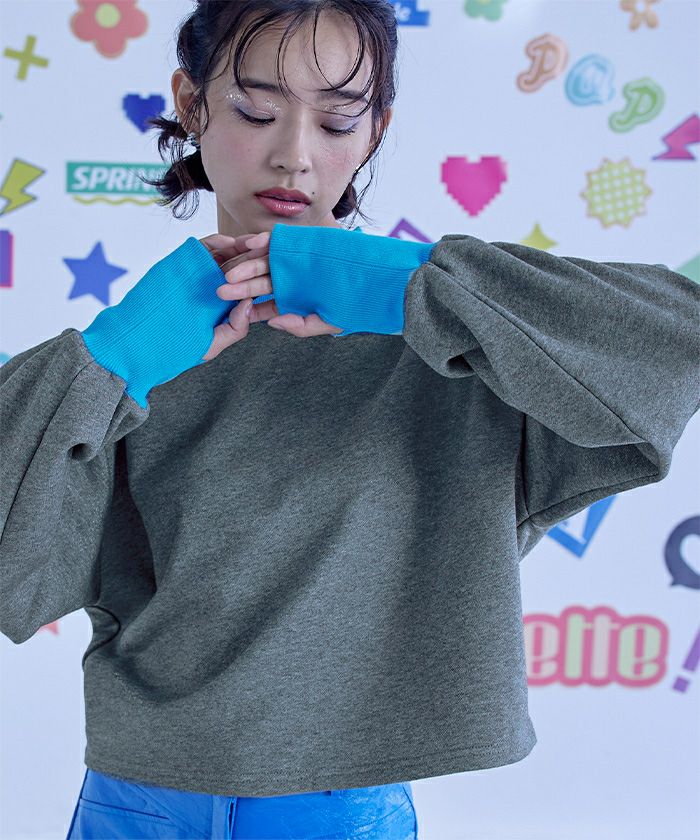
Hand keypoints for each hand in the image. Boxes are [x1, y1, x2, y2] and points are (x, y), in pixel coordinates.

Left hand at [214, 230, 343, 338]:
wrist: (380, 282)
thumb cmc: (356, 306)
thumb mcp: (328, 323)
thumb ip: (300, 326)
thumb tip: (271, 323)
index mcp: (293, 300)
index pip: (264, 305)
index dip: (247, 307)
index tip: (230, 311)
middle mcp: (290, 280)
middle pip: (260, 283)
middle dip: (240, 287)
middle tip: (221, 290)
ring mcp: (294, 262)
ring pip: (265, 263)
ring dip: (247, 266)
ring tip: (231, 273)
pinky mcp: (301, 244)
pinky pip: (279, 242)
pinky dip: (265, 242)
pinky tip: (251, 245)